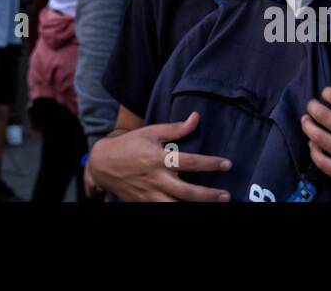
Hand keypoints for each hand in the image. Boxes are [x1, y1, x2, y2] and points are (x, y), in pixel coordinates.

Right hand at [87, 112, 231, 201]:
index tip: (228, 164)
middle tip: (227, 195)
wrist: (103, 163)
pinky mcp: (143, 204)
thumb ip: (175, 129)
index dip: (211, 164)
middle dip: (209, 195)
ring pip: (176, 207)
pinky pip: (162, 212)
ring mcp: (149, 195)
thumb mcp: (151, 132)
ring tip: (213, 207)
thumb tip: (196, 118)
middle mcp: (155, 179)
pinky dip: (176, 212)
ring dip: (196, 208)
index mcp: (158, 159)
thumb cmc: (129, 144)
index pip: (190, 162)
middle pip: (187, 192)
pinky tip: (190, 209)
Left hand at [302, 87, 330, 201]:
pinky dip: (313, 150)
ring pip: (316, 136)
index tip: (324, 93)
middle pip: (322, 115)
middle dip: (312, 107)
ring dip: (308, 125)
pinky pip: (320, 160)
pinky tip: (313, 146)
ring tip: (307, 122)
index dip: (327, 93)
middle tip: (311, 106)